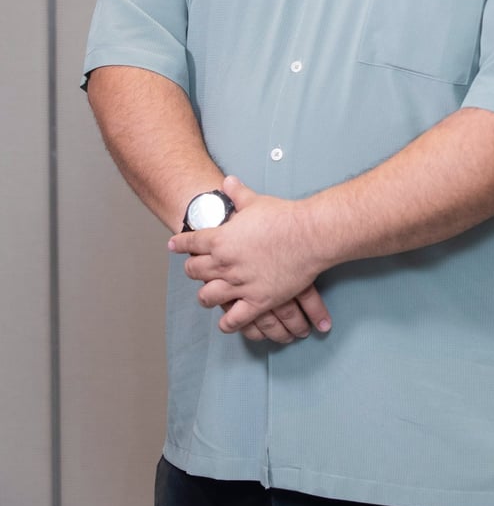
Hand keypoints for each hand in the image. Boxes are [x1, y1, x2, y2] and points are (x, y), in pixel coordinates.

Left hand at [169, 175, 330, 339]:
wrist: (309, 235)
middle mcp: (225, 264)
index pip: (191, 243)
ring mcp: (240, 284)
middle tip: (193, 268)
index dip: (180, 243)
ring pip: (208, 297)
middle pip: (194, 271)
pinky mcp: (258, 301)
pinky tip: (226, 322)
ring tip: (207, 295)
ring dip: (205, 296)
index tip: (173, 245)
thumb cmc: (283, 217)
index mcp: (220, 239)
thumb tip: (228, 182)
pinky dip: (227, 323)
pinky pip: (234, 319)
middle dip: (192, 269)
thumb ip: (237, 194)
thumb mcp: (256, 201)